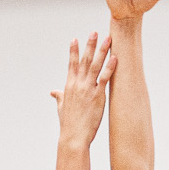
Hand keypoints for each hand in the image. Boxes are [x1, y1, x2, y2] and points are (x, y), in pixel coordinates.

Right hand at [51, 32, 113, 146]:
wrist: (73, 136)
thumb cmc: (68, 124)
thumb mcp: (61, 107)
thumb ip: (59, 97)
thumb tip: (53, 92)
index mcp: (69, 86)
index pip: (71, 64)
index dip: (73, 51)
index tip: (75, 39)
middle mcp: (78, 84)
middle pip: (84, 60)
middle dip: (90, 45)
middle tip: (94, 32)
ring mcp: (88, 89)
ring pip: (95, 65)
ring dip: (102, 51)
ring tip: (108, 39)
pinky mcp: (97, 96)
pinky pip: (105, 78)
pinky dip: (110, 67)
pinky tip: (115, 57)